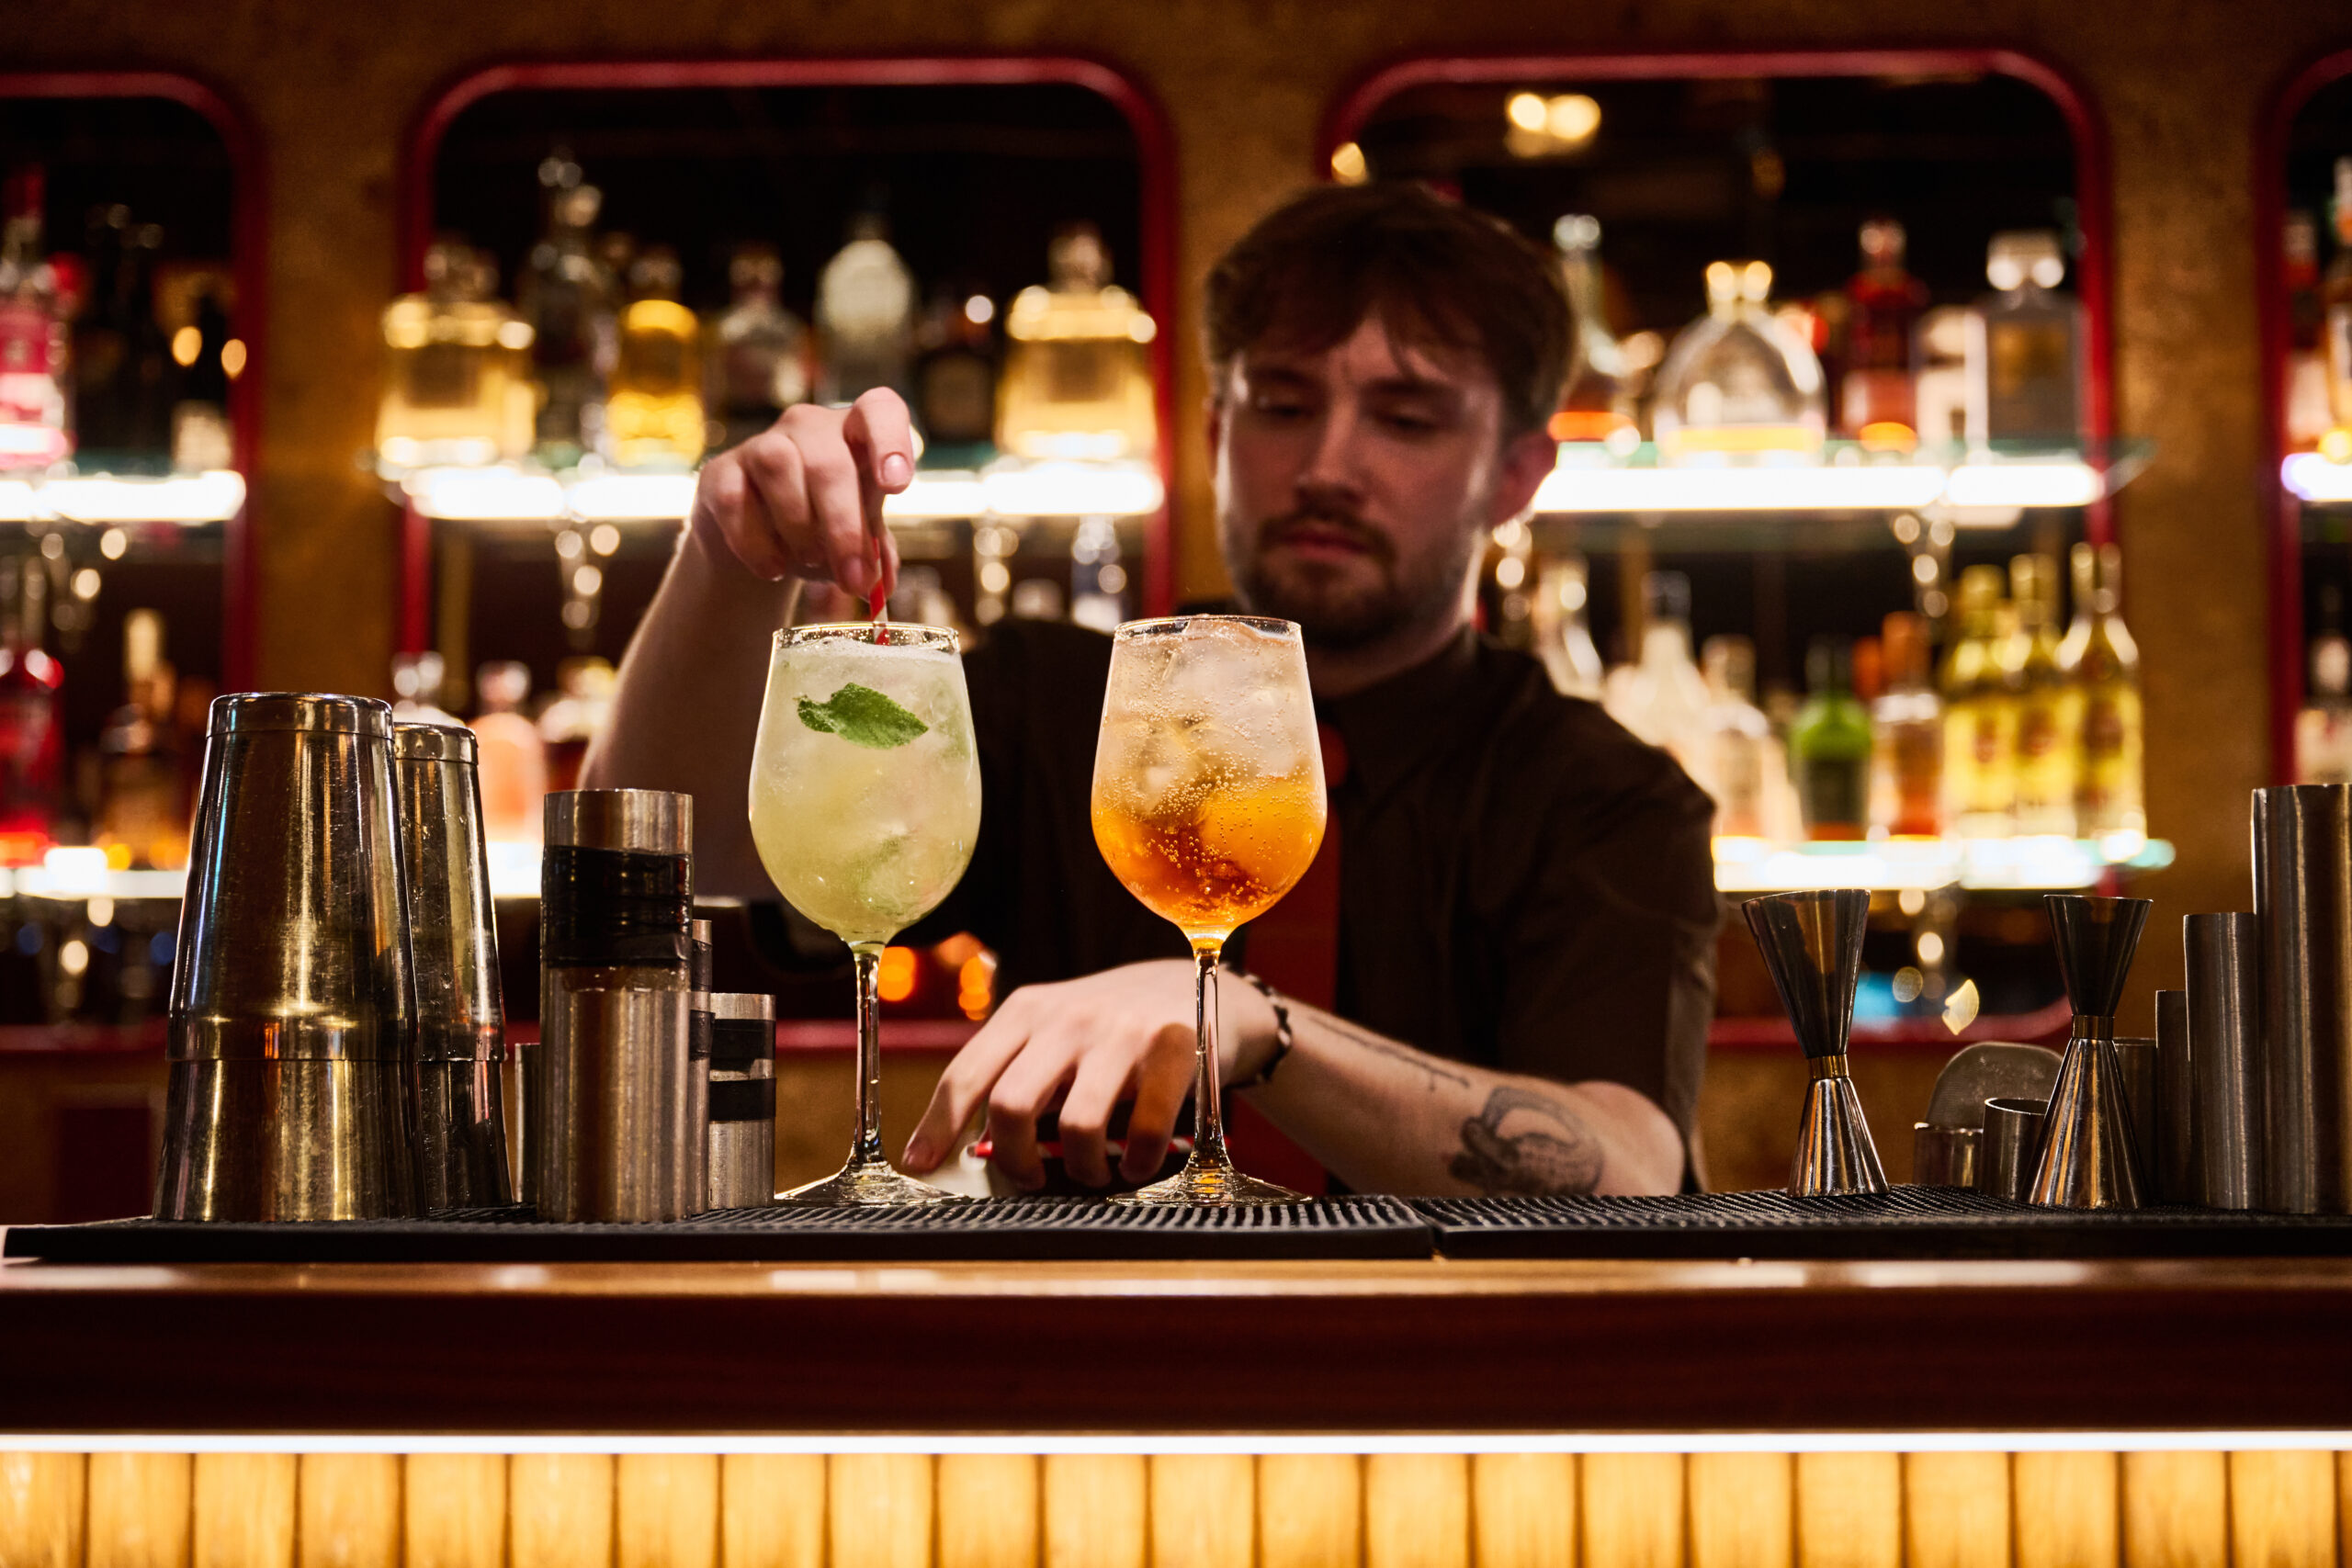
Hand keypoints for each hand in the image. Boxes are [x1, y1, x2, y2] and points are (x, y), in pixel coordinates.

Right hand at [689, 391, 912, 599]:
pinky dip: (755, 543)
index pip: (880, 409)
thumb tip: (881, 585)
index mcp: (856, 434)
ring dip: (799, 525)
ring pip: (777, 465)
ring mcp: (762, 444)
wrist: (760, 541)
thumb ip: (875, 559)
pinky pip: (733, 500)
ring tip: (810, 562)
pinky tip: (772, 570)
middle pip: (828, 462)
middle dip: (844, 528)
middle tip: (854, 578)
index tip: (896, 486)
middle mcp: (810, 427)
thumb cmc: (823, 527)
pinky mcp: (721, 472)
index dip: (891, 441)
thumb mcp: (858, 540)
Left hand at [901, 960, 1278, 1189]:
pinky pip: (1143, 1132)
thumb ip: (1017, 1072)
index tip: (919, 1164)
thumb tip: (970, 1145)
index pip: (966, 1072)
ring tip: (1092, 1171)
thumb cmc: (1113, 1027)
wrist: (1200, 987)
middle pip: (1011, 1104)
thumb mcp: (1056, 1030)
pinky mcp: (1174, 1050)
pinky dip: (1136, 1163)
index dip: (937, 1126)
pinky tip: (1137, 1163)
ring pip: (1077, 1126)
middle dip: (1015, 1159)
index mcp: (1026, 1010)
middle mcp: (1067, 1017)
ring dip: (1081, 1168)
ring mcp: (1121, 1032)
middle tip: (1031, 1177)